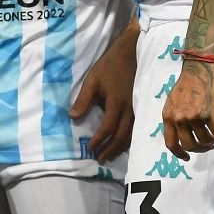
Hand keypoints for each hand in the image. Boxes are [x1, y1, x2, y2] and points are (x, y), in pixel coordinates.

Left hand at [70, 25, 136, 161]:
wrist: (131, 54)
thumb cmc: (109, 66)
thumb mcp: (92, 80)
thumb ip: (83, 100)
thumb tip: (73, 117)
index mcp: (116, 104)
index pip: (107, 128)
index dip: (99, 140)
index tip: (90, 148)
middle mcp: (129, 110)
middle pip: (121, 137)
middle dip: (110, 149)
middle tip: (100, 159)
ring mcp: (137, 109)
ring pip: (130, 135)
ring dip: (120, 147)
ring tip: (110, 156)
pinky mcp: (140, 107)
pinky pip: (135, 128)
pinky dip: (129, 139)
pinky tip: (123, 143)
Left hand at [163, 59, 213, 159]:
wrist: (199, 67)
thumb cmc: (188, 83)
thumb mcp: (174, 101)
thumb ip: (175, 117)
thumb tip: (181, 132)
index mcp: (168, 116)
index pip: (171, 143)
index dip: (179, 154)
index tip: (187, 158)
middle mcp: (179, 118)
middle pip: (190, 146)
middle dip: (200, 149)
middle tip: (208, 145)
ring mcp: (194, 117)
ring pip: (206, 141)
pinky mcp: (209, 114)